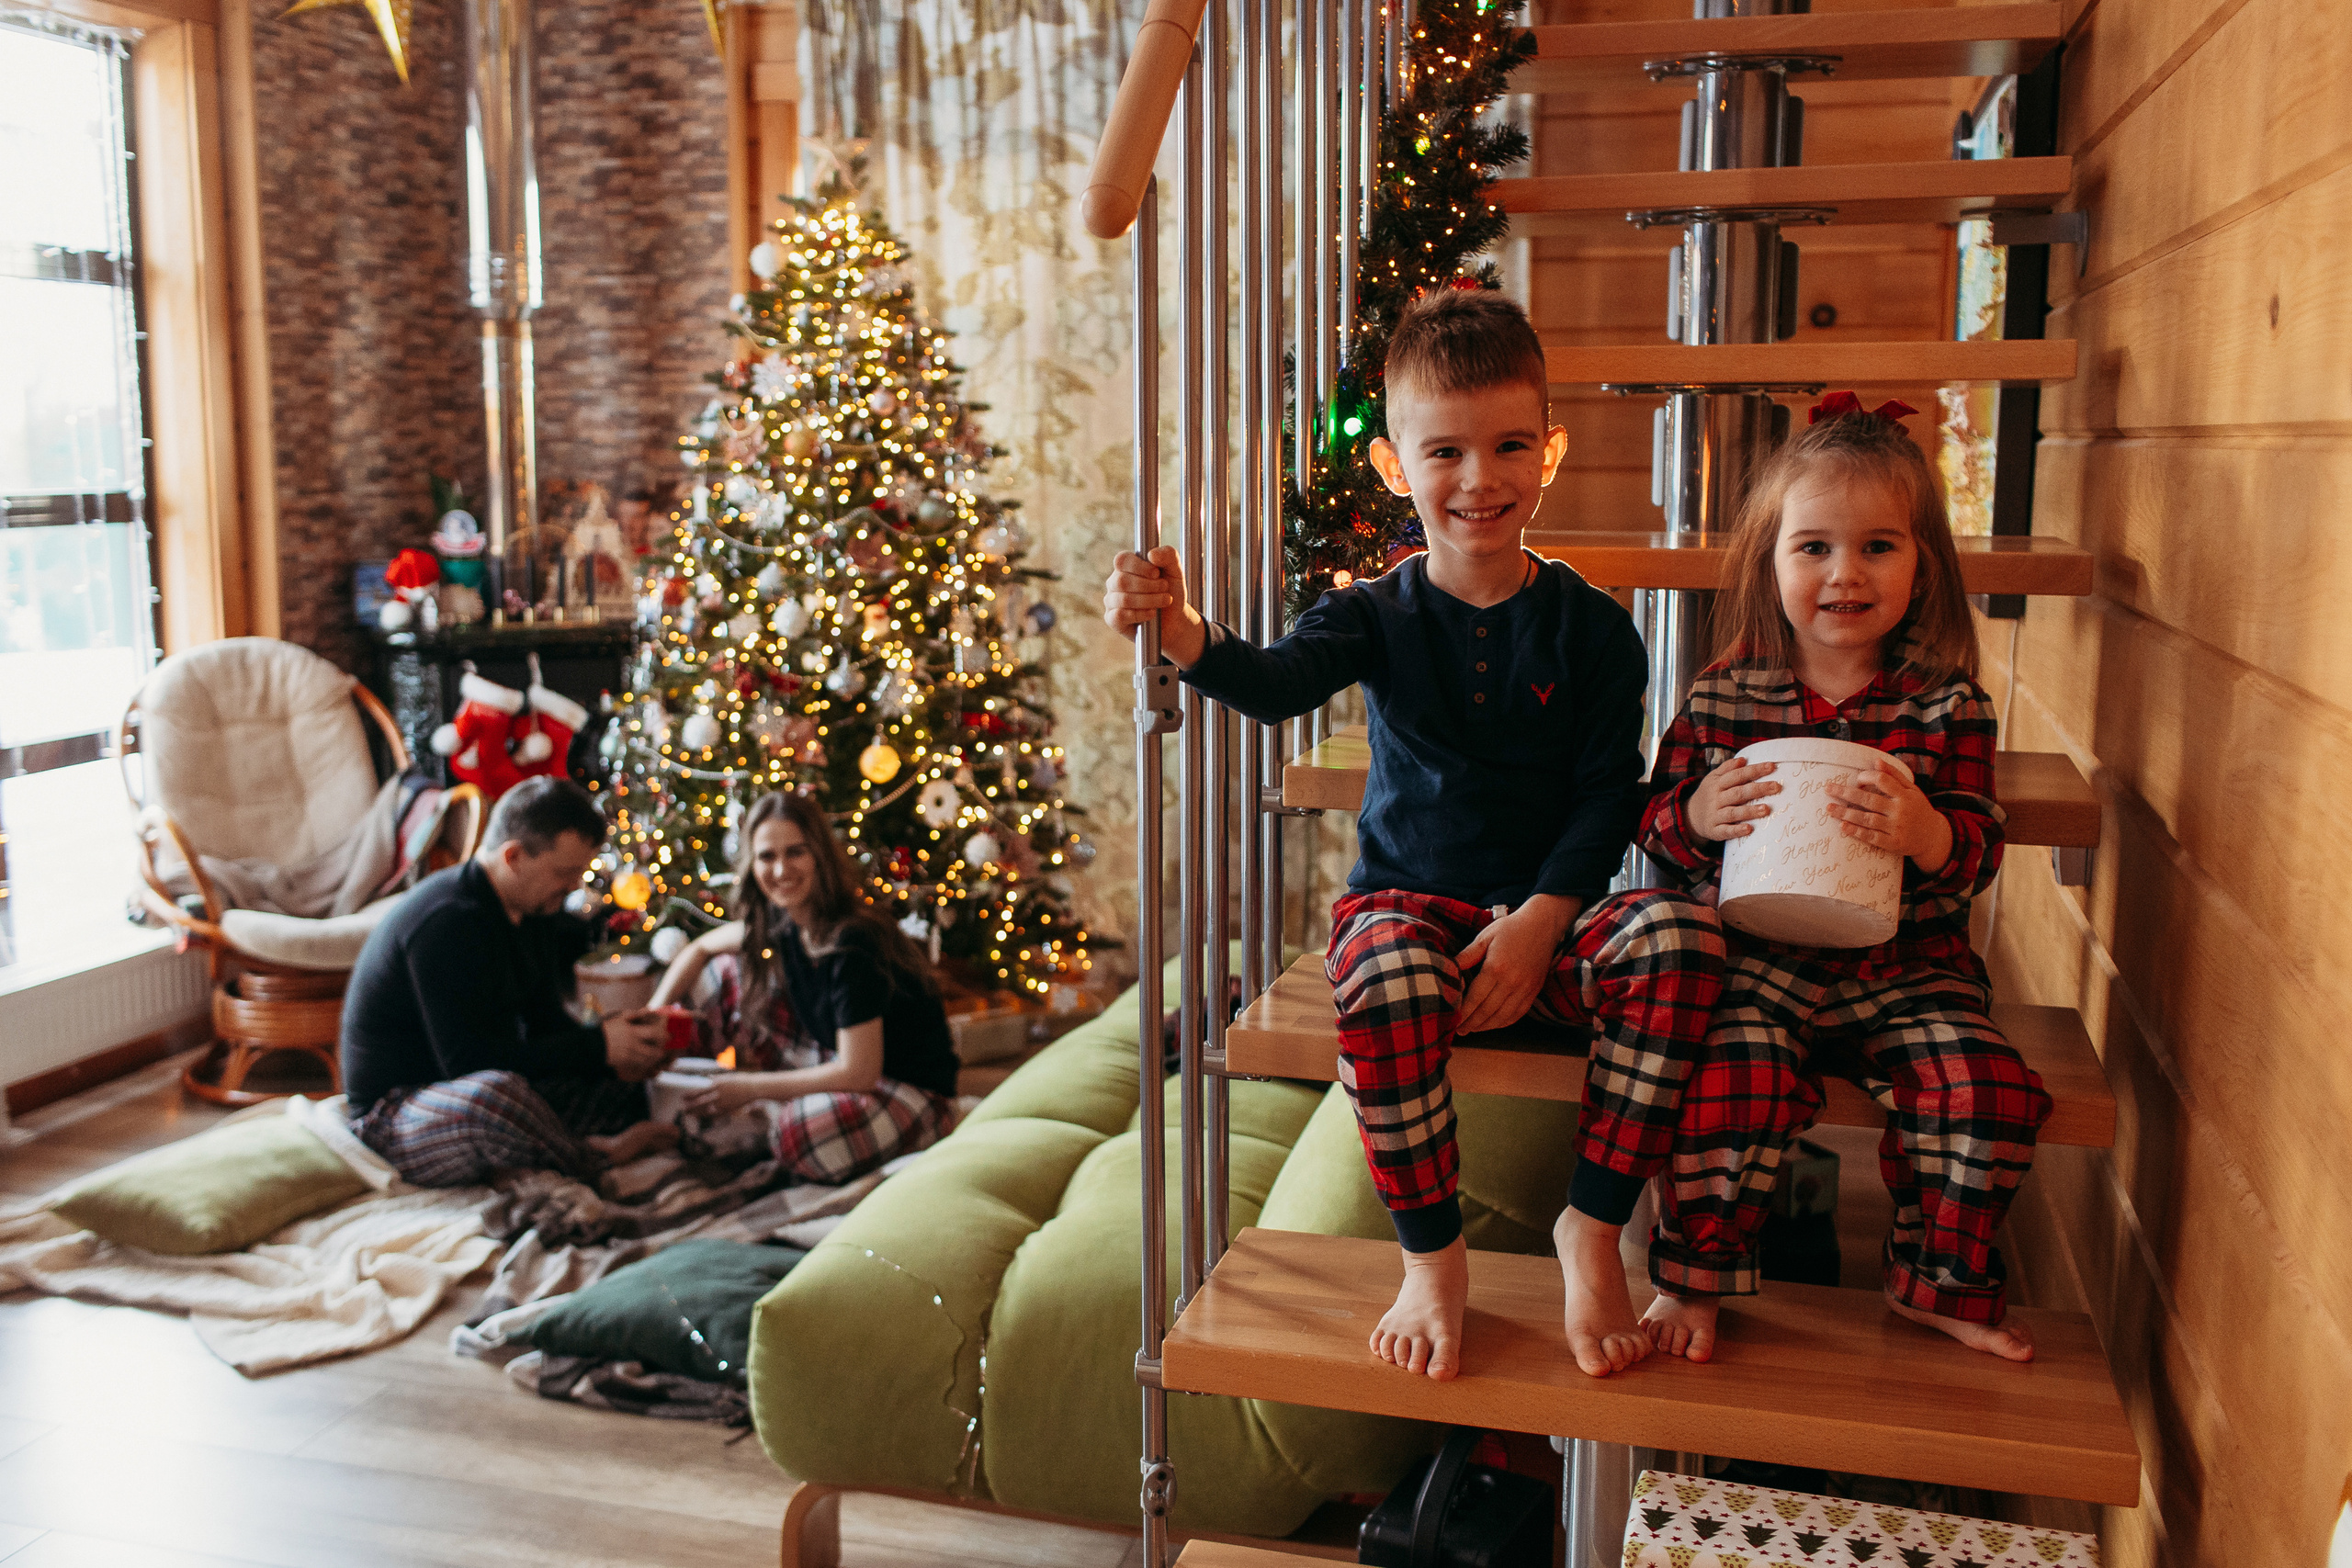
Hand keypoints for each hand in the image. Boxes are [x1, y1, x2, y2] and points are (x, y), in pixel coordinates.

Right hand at [601, 1010, 667, 1082]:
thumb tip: (649, 1009)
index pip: (654, 1034)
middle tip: (664, 1049)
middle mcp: (632, 1044)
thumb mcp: (620, 1019)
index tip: (668, 1036)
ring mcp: (629, 1055)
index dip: (664, 1036)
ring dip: (655, 1058)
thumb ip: (635, 1014)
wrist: (592, 1045)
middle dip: (661, 1051)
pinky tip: (647, 1061)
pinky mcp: (625, 1062)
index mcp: (632, 1032)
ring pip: (648, 1060)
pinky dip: (646, 1064)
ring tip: (657, 1056)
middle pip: (654, 1051)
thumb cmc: (607, 1030)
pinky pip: (639, 1065)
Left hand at [679, 1076, 759, 1116]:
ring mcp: (722, 1103)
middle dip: (689, 1107)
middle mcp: (718, 1094)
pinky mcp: (727, 1110)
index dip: (688, 1096)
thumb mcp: (726, 1077)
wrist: (753, 1088)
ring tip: (690, 1114)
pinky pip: (714, 1115)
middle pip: (699, 1103)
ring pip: (705, 1111)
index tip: (683, 1098)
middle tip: (683, 1109)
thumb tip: (705, 1078)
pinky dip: (707, 1116)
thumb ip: (715, 1079)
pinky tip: (702, 1117)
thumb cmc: (739, 1080)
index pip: (698, 1091)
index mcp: (716, 1084)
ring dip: (696, 1113)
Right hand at [1101, 546, 1205, 666]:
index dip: (1139, 567)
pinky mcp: (1112, 619)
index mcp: (1125, 566)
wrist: (1174, 618)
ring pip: (1124, 599)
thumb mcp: (1175, 571)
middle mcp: (1115, 582)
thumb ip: (1168, 556)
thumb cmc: (1171, 592)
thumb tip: (1151, 554)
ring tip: (1164, 601)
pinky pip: (1120, 615)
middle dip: (1149, 586)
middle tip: (1165, 589)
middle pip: (1122, 581)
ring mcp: (1111, 601)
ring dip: (1149, 601)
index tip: (1156, 573)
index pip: (1121, 560)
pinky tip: (1152, 614)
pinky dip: (1140, 614)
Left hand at [1455, 899, 1574, 1034]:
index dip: (1463, 1012)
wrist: (1542, 925)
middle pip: (1488, 1011)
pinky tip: (1494, 1023)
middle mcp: (1512, 982)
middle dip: (1472, 1023)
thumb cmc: (1511, 928)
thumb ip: (1467, 955)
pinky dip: (1504, 1022)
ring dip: (1487, 1026)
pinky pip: (1518, 1013)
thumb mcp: (1485, 937)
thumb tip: (1449, 968)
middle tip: (1459, 1030)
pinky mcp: (1534, 991)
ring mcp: (1525, 988)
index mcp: (1496, 968)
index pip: (1475, 998)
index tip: (1453, 1020)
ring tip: (1473, 1029)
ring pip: (1503, 1016)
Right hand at [1686, 759, 1779, 841]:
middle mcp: (1716, 799)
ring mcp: (1715, 815)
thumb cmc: (1709, 795)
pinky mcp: (1715, 830)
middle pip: (1738, 793)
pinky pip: (1726, 831)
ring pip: (1733, 812)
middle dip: (1758, 789)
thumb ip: (1727, 768)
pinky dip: (1736, 830)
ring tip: (1766, 809)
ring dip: (1750, 811)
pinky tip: (1748, 829)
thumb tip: (1743, 760)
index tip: (1772, 767)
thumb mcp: (1713, 779)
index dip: (1754, 770)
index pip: (1738, 775)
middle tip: (1776, 787)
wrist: (1689, 817)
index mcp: (1718, 784)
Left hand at [1826, 762, 1953, 871]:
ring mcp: (1897, 828)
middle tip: (1828, 788)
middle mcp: (1901, 811)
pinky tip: (1842, 827)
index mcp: (1905, 795)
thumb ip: (1895, 775)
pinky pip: (1872, 837)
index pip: (1882, 781)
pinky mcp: (1893, 844)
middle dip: (1846, 793)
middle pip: (1869, 800)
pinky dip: (1857, 832)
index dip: (1866, 777)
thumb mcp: (1912, 790)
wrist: (1933, 837)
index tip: (1856, 780)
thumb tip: (1876, 761)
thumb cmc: (1918, 809)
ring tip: (1829, 808)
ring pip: (1867, 819)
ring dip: (1846, 813)